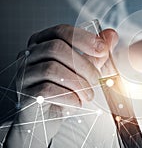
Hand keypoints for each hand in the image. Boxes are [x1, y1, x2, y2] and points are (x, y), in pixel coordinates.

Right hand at [5, 24, 117, 147]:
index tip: (102, 50)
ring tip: (89, 95)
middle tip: (96, 80)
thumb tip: (112, 34)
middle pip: (56, 48)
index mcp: (42, 43)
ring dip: (78, 83)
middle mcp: (28, 56)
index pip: (61, 31)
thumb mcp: (84, 68)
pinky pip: (47, 90)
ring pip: (51, 69)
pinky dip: (69, 96)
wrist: (47, 117)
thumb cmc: (65, 88)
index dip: (84, 38)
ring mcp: (23, 75)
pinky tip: (77, 102)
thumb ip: (96, 52)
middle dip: (84, 64)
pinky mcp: (24, 95)